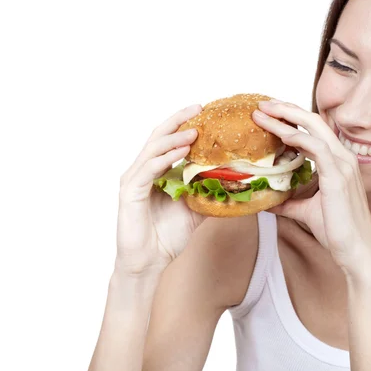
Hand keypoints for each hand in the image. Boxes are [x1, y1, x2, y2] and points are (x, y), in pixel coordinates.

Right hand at [116, 105, 204, 274]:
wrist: (150, 262)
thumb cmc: (169, 236)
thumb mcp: (198, 210)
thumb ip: (212, 193)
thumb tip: (240, 183)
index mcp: (157, 171)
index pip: (171, 140)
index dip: (185, 124)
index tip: (206, 112)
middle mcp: (144, 171)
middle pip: (159, 136)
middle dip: (179, 120)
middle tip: (199, 108)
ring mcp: (134, 180)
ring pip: (153, 150)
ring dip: (174, 138)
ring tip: (194, 130)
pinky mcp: (129, 193)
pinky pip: (147, 170)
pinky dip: (163, 159)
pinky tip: (179, 153)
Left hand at [252, 100, 370, 275]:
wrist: (357, 251)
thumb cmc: (337, 230)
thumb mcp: (305, 211)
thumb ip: (288, 202)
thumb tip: (266, 201)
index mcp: (338, 161)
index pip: (313, 130)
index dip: (292, 118)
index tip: (268, 113)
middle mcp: (343, 157)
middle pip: (313, 121)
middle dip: (286, 109)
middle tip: (261, 104)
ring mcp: (343, 164)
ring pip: (314, 128)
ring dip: (286, 118)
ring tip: (263, 113)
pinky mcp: (339, 175)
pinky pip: (317, 148)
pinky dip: (298, 137)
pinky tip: (281, 134)